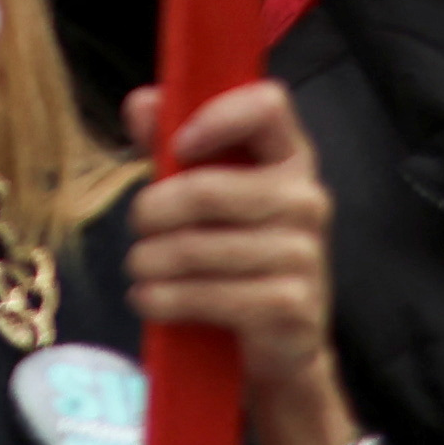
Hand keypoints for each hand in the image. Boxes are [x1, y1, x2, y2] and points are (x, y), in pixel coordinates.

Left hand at [117, 79, 343, 428]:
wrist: (281, 341)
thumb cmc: (233, 249)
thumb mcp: (204, 190)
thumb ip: (170, 143)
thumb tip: (142, 103)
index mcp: (290, 157)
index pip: (268, 105)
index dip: (216, 117)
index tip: (177, 144)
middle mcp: (306, 200)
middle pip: (205, 191)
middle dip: (151, 211)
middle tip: (137, 227)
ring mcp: (304, 255)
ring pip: (195, 248)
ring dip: (147, 261)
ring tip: (140, 267)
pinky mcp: (291, 305)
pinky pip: (206, 295)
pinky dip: (161, 299)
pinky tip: (149, 299)